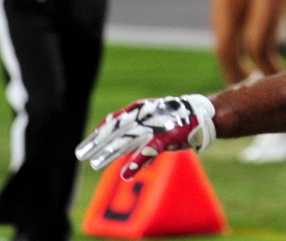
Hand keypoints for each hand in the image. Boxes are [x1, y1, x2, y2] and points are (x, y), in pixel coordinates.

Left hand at [75, 94, 215, 179]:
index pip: (115, 121)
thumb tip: (131, 162)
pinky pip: (149, 150)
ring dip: (110, 152)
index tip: (87, 143)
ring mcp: (154, 125)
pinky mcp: (166, 136)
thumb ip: (144, 145)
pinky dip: (137, 161)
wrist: (204, 115)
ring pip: (127, 140)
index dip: (100, 132)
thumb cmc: (179, 122)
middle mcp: (144, 116)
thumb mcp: (158, 130)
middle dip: (97, 142)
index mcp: (141, 111)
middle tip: (81, 154)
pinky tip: (126, 173)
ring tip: (95, 164)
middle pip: (115, 131)